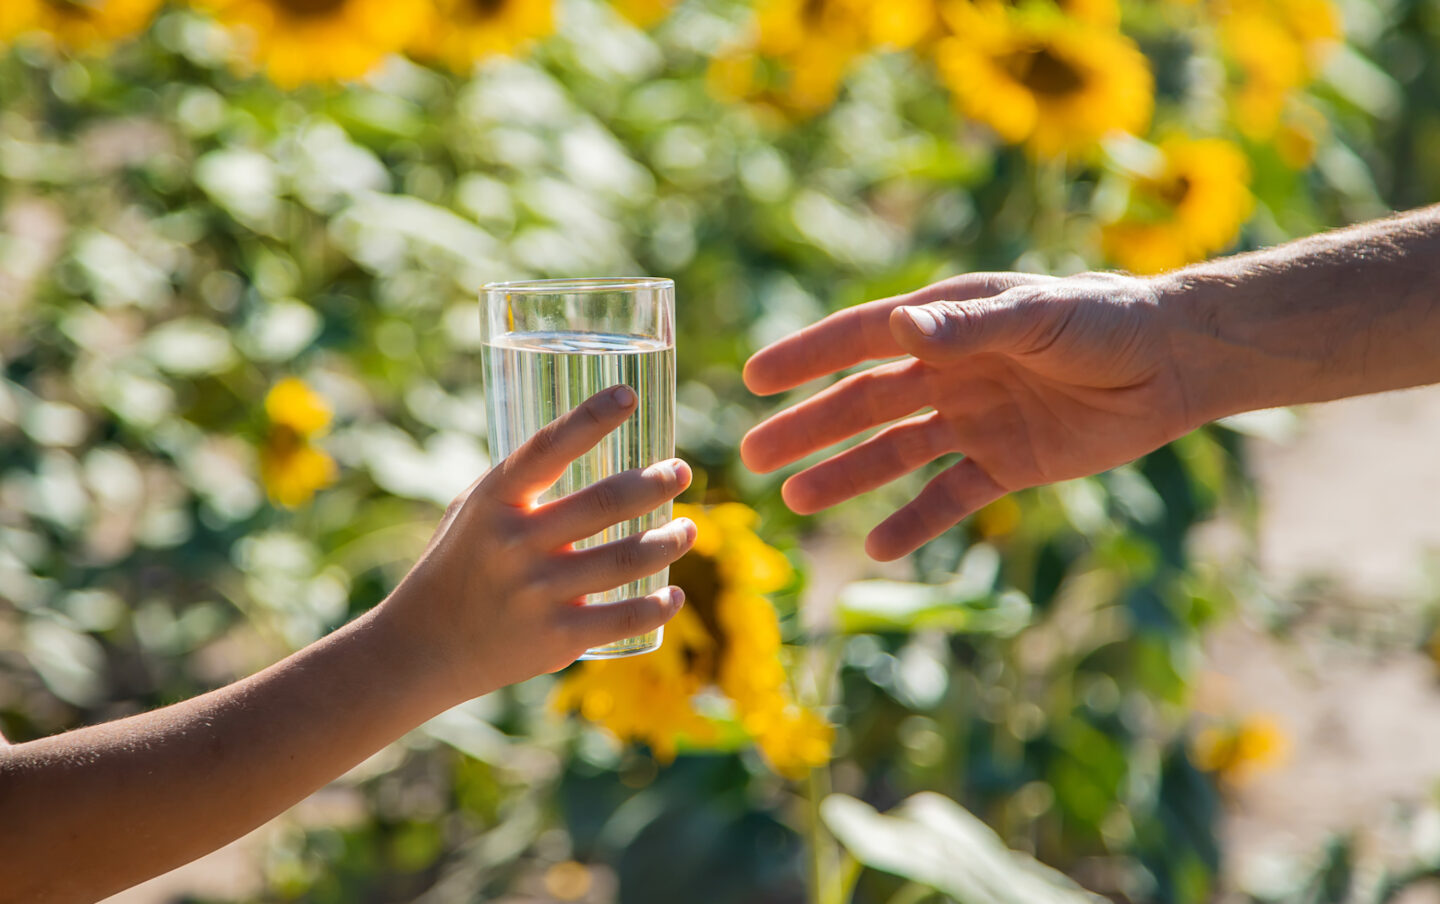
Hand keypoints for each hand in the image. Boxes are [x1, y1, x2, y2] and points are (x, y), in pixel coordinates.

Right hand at [383, 385, 695, 697]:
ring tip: (689, 528)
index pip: (547, 448)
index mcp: (494, 502)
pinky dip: (657, 606)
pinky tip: (674, 595)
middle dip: (654, 484)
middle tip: (682, 471)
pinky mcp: (554, 639)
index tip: (629, 395)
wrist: (421, 648)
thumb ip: (522, 486)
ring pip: (624, 559)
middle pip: (603, 504)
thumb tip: (585, 447)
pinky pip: (622, 618)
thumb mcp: (472, 512)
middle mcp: (515, 544)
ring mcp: (536, 593)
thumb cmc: (457, 566)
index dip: (589, 418)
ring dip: (668, 541)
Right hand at [741, 271, 1195, 560]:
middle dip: (807, 429)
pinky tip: (879, 547)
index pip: (859, 341)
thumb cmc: (1105, 321)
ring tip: (796, 500)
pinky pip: (949, 498)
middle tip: (751, 457)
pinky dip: (915, 521)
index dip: (805, 360)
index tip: (752, 380)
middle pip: (863, 405)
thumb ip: (967, 330)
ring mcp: (973, 420)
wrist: (1174, 363)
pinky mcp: (1006, 464)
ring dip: (846, 476)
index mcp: (947, 325)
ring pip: (895, 454)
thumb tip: (894, 332)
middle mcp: (949, 371)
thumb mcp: (1036, 318)